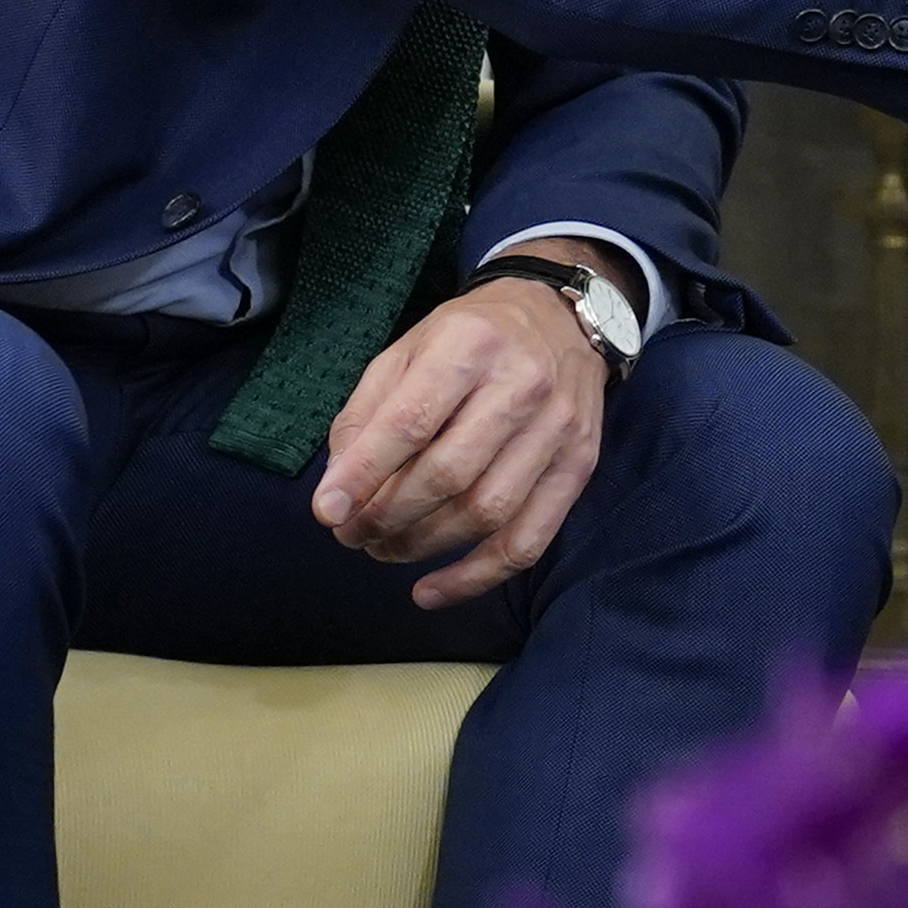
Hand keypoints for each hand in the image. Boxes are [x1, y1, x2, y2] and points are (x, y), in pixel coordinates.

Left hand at [311, 273, 606, 608]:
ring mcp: (557, 429)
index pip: (411, 422)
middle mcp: (521, 385)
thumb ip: (368, 412)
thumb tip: (339, 488)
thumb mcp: (408, 349)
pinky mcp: (580, 466)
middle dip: (388, 517)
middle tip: (352, 535)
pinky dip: (476, 576)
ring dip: (422, 546)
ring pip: (486, 512)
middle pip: (448, 475)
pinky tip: (431, 590)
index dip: (364, 474)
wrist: (563, 318)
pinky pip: (529, 540)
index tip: (327, 512)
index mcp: (469, 345)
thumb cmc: (472, 336)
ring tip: (383, 549)